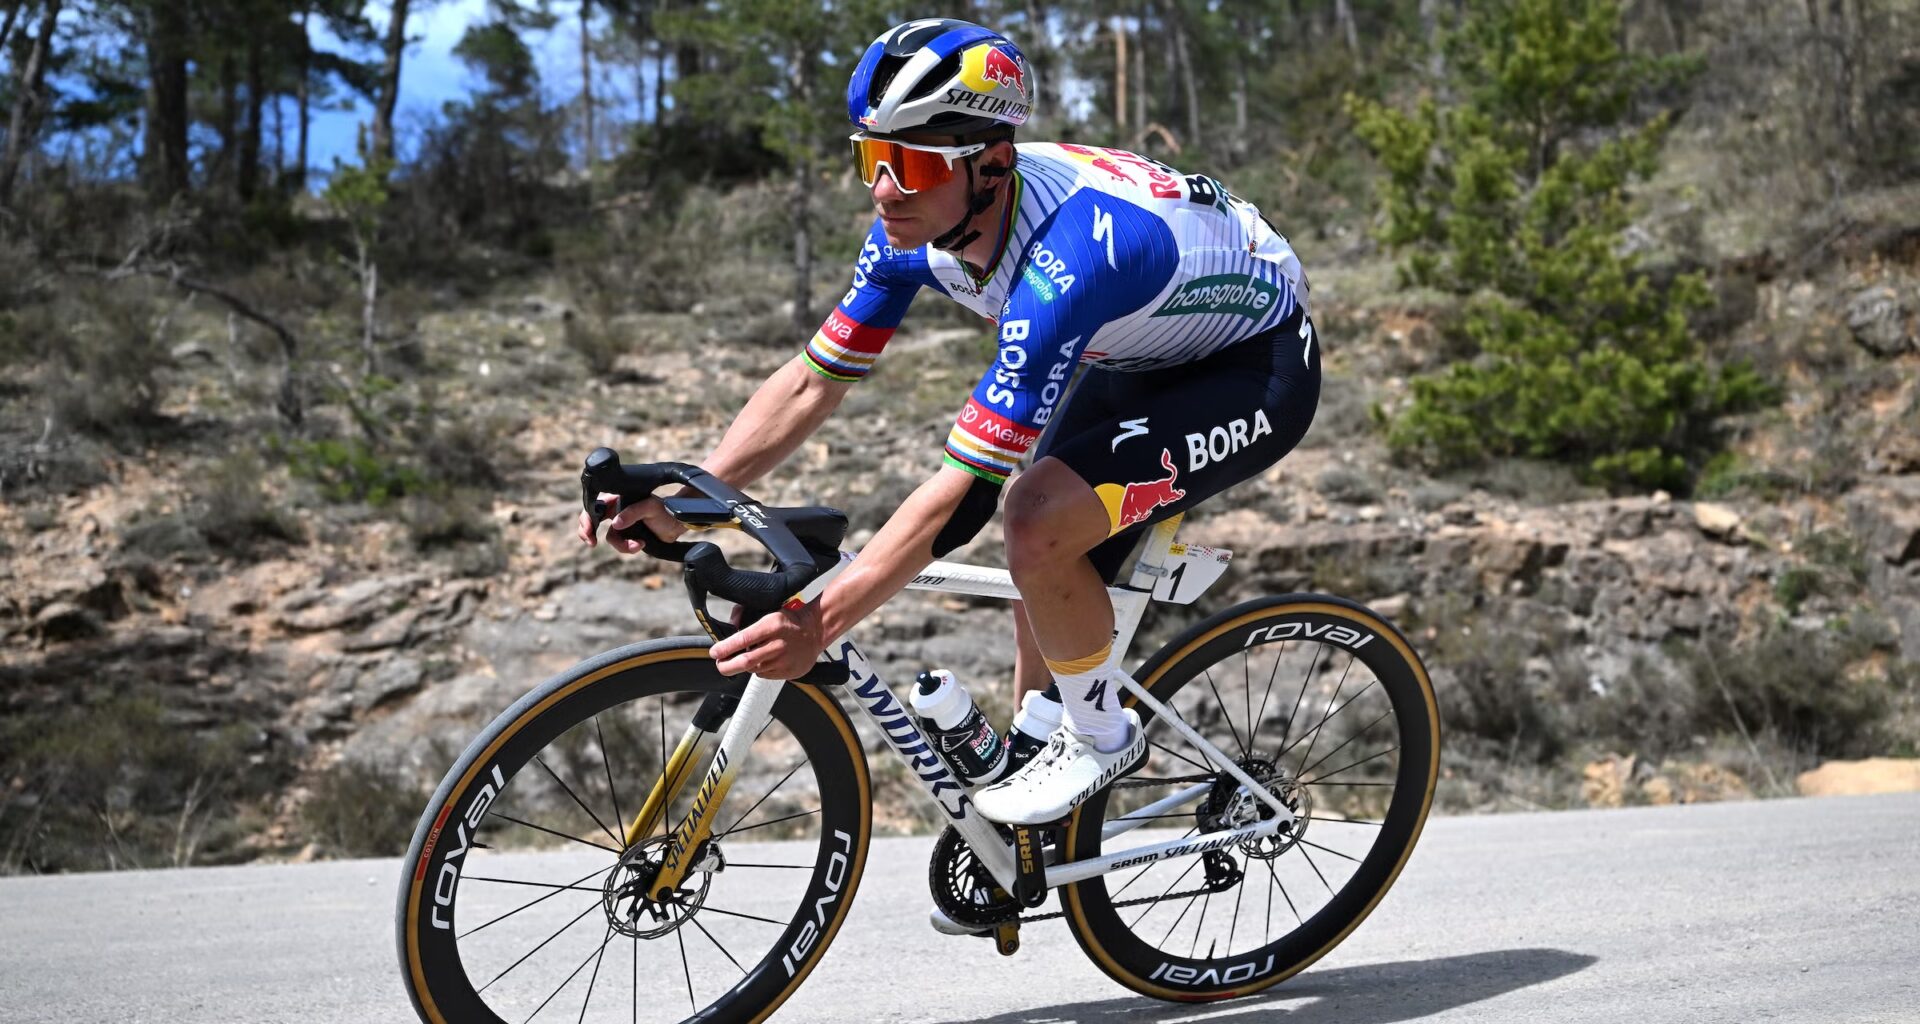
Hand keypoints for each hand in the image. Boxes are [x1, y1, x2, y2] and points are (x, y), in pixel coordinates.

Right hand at [576, 492, 686, 554]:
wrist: (677, 524)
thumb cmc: (665, 510)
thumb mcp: (650, 508)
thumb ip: (633, 513)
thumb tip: (615, 523)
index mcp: (618, 498)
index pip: (595, 505)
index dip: (587, 517)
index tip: (589, 530)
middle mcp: (617, 510)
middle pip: (592, 521)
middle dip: (588, 533)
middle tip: (592, 543)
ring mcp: (622, 524)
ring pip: (611, 537)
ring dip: (622, 544)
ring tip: (637, 545)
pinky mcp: (628, 535)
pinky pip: (621, 544)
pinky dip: (628, 547)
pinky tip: (641, 544)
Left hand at [710, 600, 826, 679]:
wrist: (816, 631)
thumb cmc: (789, 620)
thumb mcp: (768, 610)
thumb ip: (745, 614)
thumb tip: (730, 625)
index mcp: (772, 625)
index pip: (742, 639)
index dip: (725, 648)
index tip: (715, 652)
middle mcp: (778, 644)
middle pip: (746, 661)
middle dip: (727, 666)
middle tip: (720, 664)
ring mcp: (784, 660)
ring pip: (754, 670)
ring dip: (745, 666)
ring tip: (745, 659)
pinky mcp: (789, 672)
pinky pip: (765, 675)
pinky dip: (759, 670)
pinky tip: (764, 661)